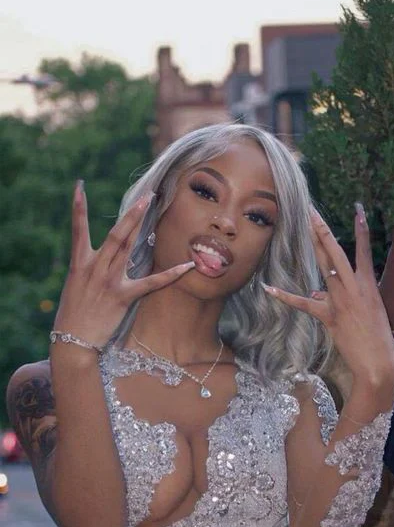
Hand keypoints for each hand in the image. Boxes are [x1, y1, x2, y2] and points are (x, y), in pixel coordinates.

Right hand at [53, 182, 194, 348]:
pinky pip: (151, 282)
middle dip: (131, 214)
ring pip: (128, 248)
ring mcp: (109, 281)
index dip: (78, 207)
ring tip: (153, 210)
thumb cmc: (74, 316)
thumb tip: (105, 260)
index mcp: (80, 264)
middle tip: (145, 197)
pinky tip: (187, 266)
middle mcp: (95, 268)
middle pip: (115, 235)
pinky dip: (170, 274)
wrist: (73, 340)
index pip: (78, 229)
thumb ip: (91, 270)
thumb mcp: (77, 287)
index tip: (80, 187)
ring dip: (141, 228)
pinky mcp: (123, 296)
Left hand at [261, 205, 393, 399]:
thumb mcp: (366, 311)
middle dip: (322, 228)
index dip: (360, 228)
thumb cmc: (377, 337)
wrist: (379, 360)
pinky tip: (269, 288)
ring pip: (324, 266)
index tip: (358, 209)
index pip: (364, 249)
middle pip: (336, 251)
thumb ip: (342, 296)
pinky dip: (285, 296)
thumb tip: (318, 290)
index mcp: (368, 283)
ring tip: (304, 225)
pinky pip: (303, 303)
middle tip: (311, 210)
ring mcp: (341, 299)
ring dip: (313, 244)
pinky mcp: (329, 316)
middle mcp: (355, 286)